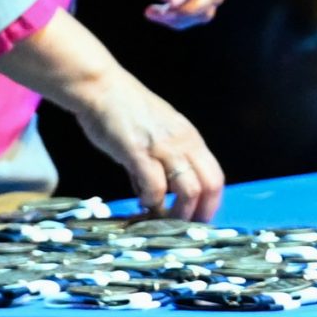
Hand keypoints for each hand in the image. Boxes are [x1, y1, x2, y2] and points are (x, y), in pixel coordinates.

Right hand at [65, 69, 225, 220]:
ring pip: (189, 190)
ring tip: (162, 219)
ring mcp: (163, 147)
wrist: (100, 88)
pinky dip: (152, 202)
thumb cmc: (125, 110)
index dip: (211, 203)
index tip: (198, 220)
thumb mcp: (157, 134)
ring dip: (178, 213)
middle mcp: (183, 143)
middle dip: (200, 213)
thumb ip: (161, 162)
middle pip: (210, 186)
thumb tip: (155, 196)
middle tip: (183, 228)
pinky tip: (142, 204)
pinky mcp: (139, 152)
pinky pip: (155, 186)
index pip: (215, 177)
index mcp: (191, 139)